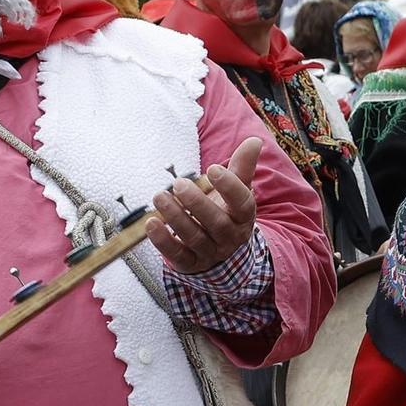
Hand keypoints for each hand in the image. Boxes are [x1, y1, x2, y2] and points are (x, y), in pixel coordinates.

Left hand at [147, 137, 262, 273]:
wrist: (223, 253)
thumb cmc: (227, 213)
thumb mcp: (237, 192)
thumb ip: (243, 167)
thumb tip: (255, 141)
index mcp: (243, 216)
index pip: (242, 203)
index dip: (230, 187)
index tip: (213, 169)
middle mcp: (228, 237)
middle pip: (216, 222)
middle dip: (197, 203)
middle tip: (179, 183)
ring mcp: (209, 253)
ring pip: (194, 237)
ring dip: (176, 217)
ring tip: (160, 197)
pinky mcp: (190, 264)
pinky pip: (177, 255)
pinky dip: (163, 241)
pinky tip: (151, 223)